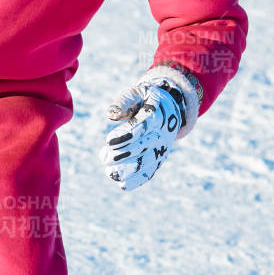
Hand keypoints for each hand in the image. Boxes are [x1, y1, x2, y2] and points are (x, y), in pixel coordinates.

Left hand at [101, 67, 198, 190]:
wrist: (169, 110)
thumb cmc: (146, 100)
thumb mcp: (137, 93)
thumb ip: (124, 101)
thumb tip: (111, 114)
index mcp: (158, 115)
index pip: (143, 127)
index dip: (125, 135)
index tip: (108, 140)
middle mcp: (162, 134)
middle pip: (141, 148)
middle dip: (119, 154)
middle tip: (104, 155)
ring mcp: (161, 150)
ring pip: (145, 164)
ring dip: (124, 169)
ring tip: (109, 170)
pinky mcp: (158, 161)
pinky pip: (147, 174)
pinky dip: (133, 180)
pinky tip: (120, 181)